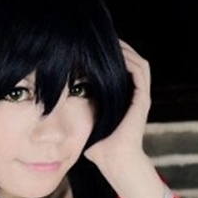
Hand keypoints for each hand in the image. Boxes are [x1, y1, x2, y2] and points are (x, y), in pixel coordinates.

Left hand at [83, 40, 150, 173]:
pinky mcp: (142, 100)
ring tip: (113, 40)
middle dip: (121, 48)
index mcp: (124, 100)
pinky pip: (140, 72)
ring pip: (139, 63)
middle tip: (104, 38)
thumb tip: (54, 102)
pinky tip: (118, 52)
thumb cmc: (98, 147)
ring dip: (127, 50)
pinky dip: (131, 60)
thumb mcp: (85, 122)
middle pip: (133, 62)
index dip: (112, 57)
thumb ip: (78, 111)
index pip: (122, 70)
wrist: (113, 160)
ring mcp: (141, 97)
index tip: (95, 47)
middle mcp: (135, 96)